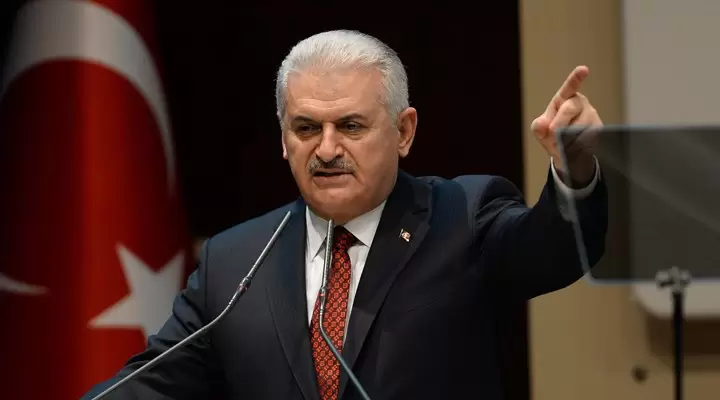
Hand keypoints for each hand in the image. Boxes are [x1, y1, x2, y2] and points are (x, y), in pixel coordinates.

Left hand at [531, 65, 602, 185]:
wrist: (566, 150)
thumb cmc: (552, 133)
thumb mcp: (541, 130)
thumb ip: (539, 127)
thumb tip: (542, 125)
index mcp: (565, 98)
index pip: (570, 86)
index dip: (576, 78)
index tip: (583, 69)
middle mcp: (581, 104)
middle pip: (570, 108)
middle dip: (558, 122)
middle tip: (552, 133)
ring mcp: (592, 116)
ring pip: (578, 125)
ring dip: (566, 137)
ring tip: (562, 143)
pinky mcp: (599, 130)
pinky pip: (587, 138)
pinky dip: (577, 145)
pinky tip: (573, 147)